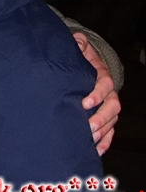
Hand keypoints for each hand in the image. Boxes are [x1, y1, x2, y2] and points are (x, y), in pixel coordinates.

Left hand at [74, 32, 119, 154]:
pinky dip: (105, 141)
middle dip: (102, 117)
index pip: (105, 84)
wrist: (84, 64)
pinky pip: (110, 131)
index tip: (84, 102)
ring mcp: (108, 104)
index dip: (97, 93)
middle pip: (113, 106)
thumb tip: (78, 40)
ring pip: (113, 120)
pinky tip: (97, 150)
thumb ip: (78, 43)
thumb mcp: (78, 46)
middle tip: (89, 126)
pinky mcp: (105, 116)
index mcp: (101, 74)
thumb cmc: (78, 56)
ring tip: (91, 139)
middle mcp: (108, 91)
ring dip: (103, 131)